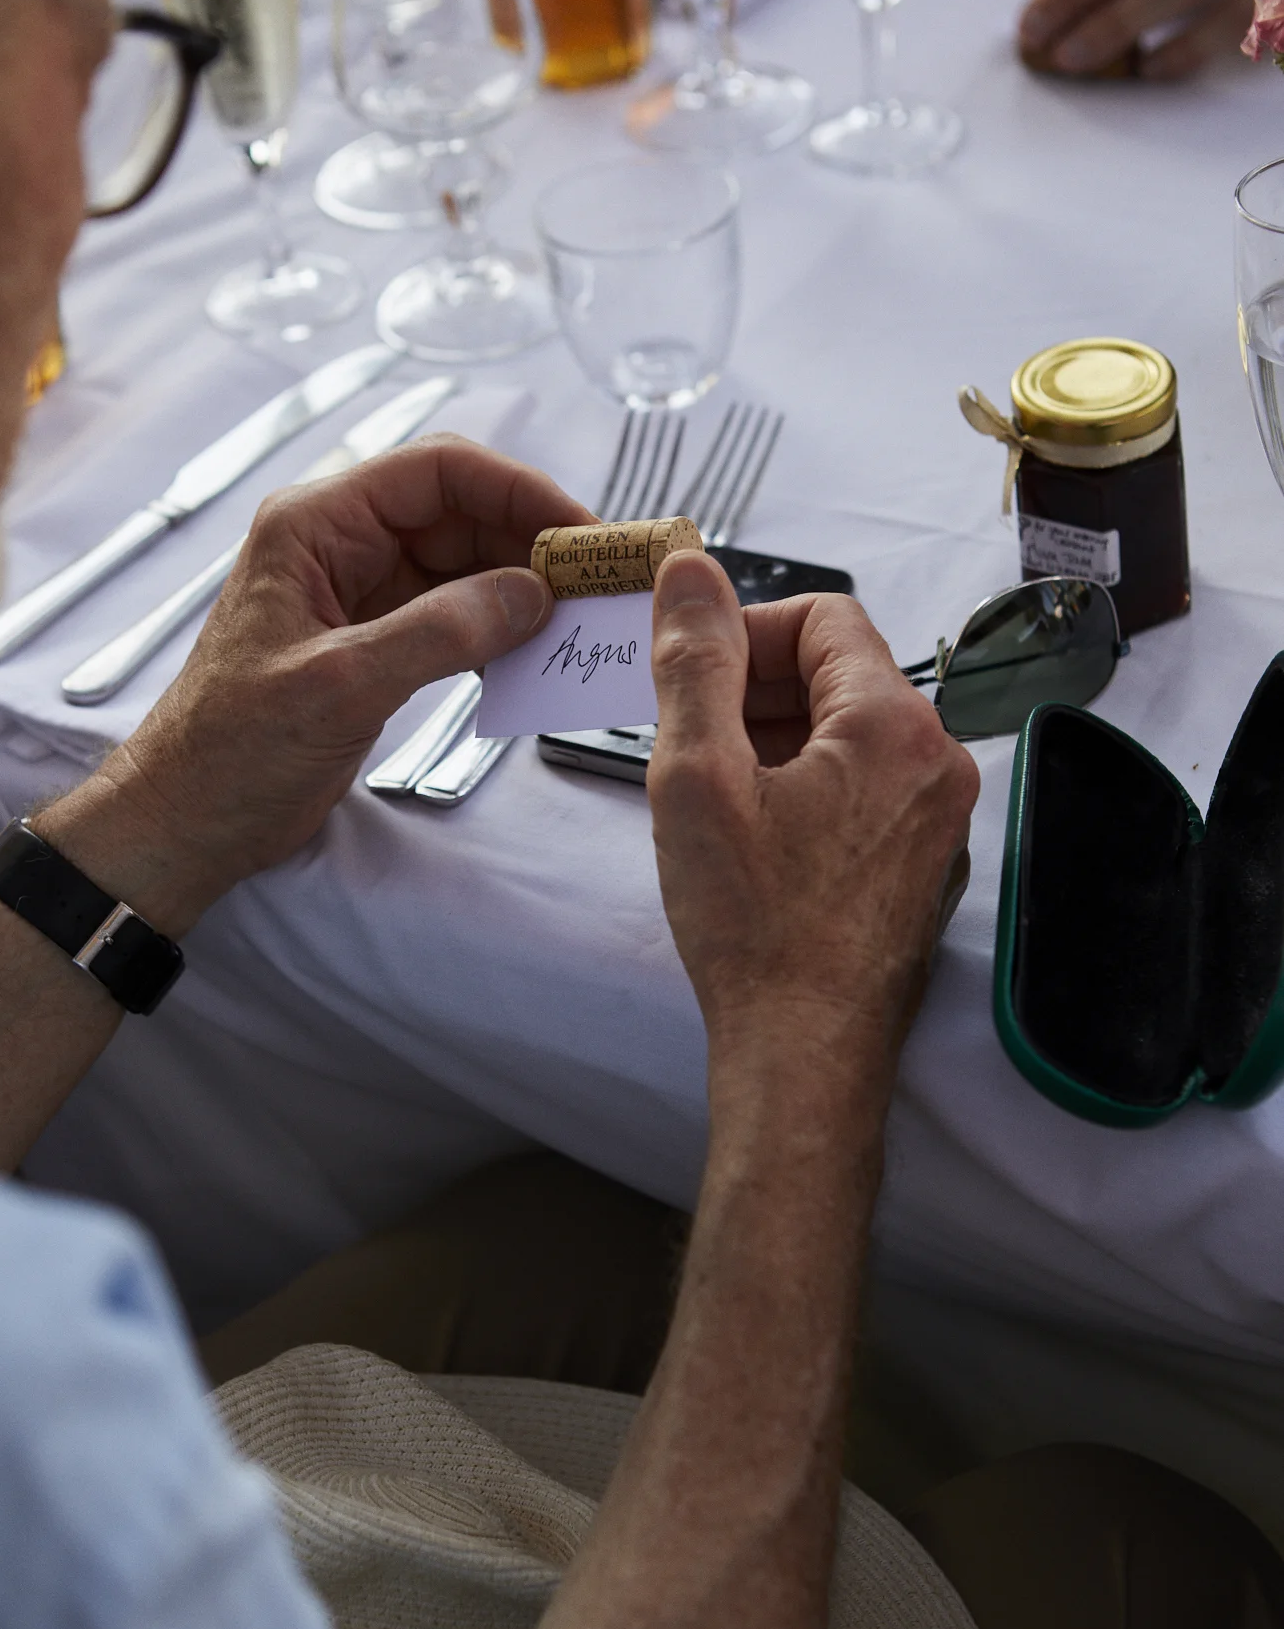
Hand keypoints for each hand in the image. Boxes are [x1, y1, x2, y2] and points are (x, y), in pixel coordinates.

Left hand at [43, 436, 586, 931]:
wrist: (187, 821)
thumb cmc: (231, 749)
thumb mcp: (341, 684)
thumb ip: (439, 632)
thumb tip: (531, 595)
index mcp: (315, 525)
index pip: (437, 471)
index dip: (518, 491)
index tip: (580, 534)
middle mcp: (339, 544)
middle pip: (459, 512)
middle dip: (530, 541)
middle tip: (597, 583)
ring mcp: (358, 593)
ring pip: (463, 564)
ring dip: (521, 588)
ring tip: (579, 620)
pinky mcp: (374, 642)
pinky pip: (452, 615)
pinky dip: (497, 629)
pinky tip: (534, 653)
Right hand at [646, 551, 978, 1071]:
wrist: (803, 1054)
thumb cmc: (757, 931)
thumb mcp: (698, 776)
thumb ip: (695, 661)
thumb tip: (690, 574)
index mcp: (895, 727)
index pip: (825, 617)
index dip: (747, 629)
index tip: (694, 669)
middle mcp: (937, 766)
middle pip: (842, 675)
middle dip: (758, 687)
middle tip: (689, 732)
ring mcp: (938, 822)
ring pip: (850, 736)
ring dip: (777, 739)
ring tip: (712, 792)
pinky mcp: (921, 867)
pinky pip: (864, 792)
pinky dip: (806, 790)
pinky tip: (752, 838)